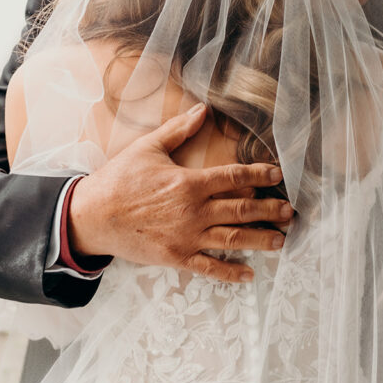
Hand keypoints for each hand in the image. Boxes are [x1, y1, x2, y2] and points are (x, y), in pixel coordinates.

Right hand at [67, 104, 291, 282]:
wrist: (91, 216)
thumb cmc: (119, 180)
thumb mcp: (148, 148)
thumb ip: (179, 130)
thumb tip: (203, 109)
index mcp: (189, 183)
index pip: (234, 177)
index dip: (259, 175)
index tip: (277, 174)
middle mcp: (194, 211)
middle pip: (241, 210)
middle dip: (270, 210)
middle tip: (291, 212)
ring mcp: (186, 237)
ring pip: (233, 240)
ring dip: (260, 240)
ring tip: (281, 240)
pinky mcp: (176, 257)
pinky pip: (209, 268)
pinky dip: (231, 273)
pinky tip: (249, 274)